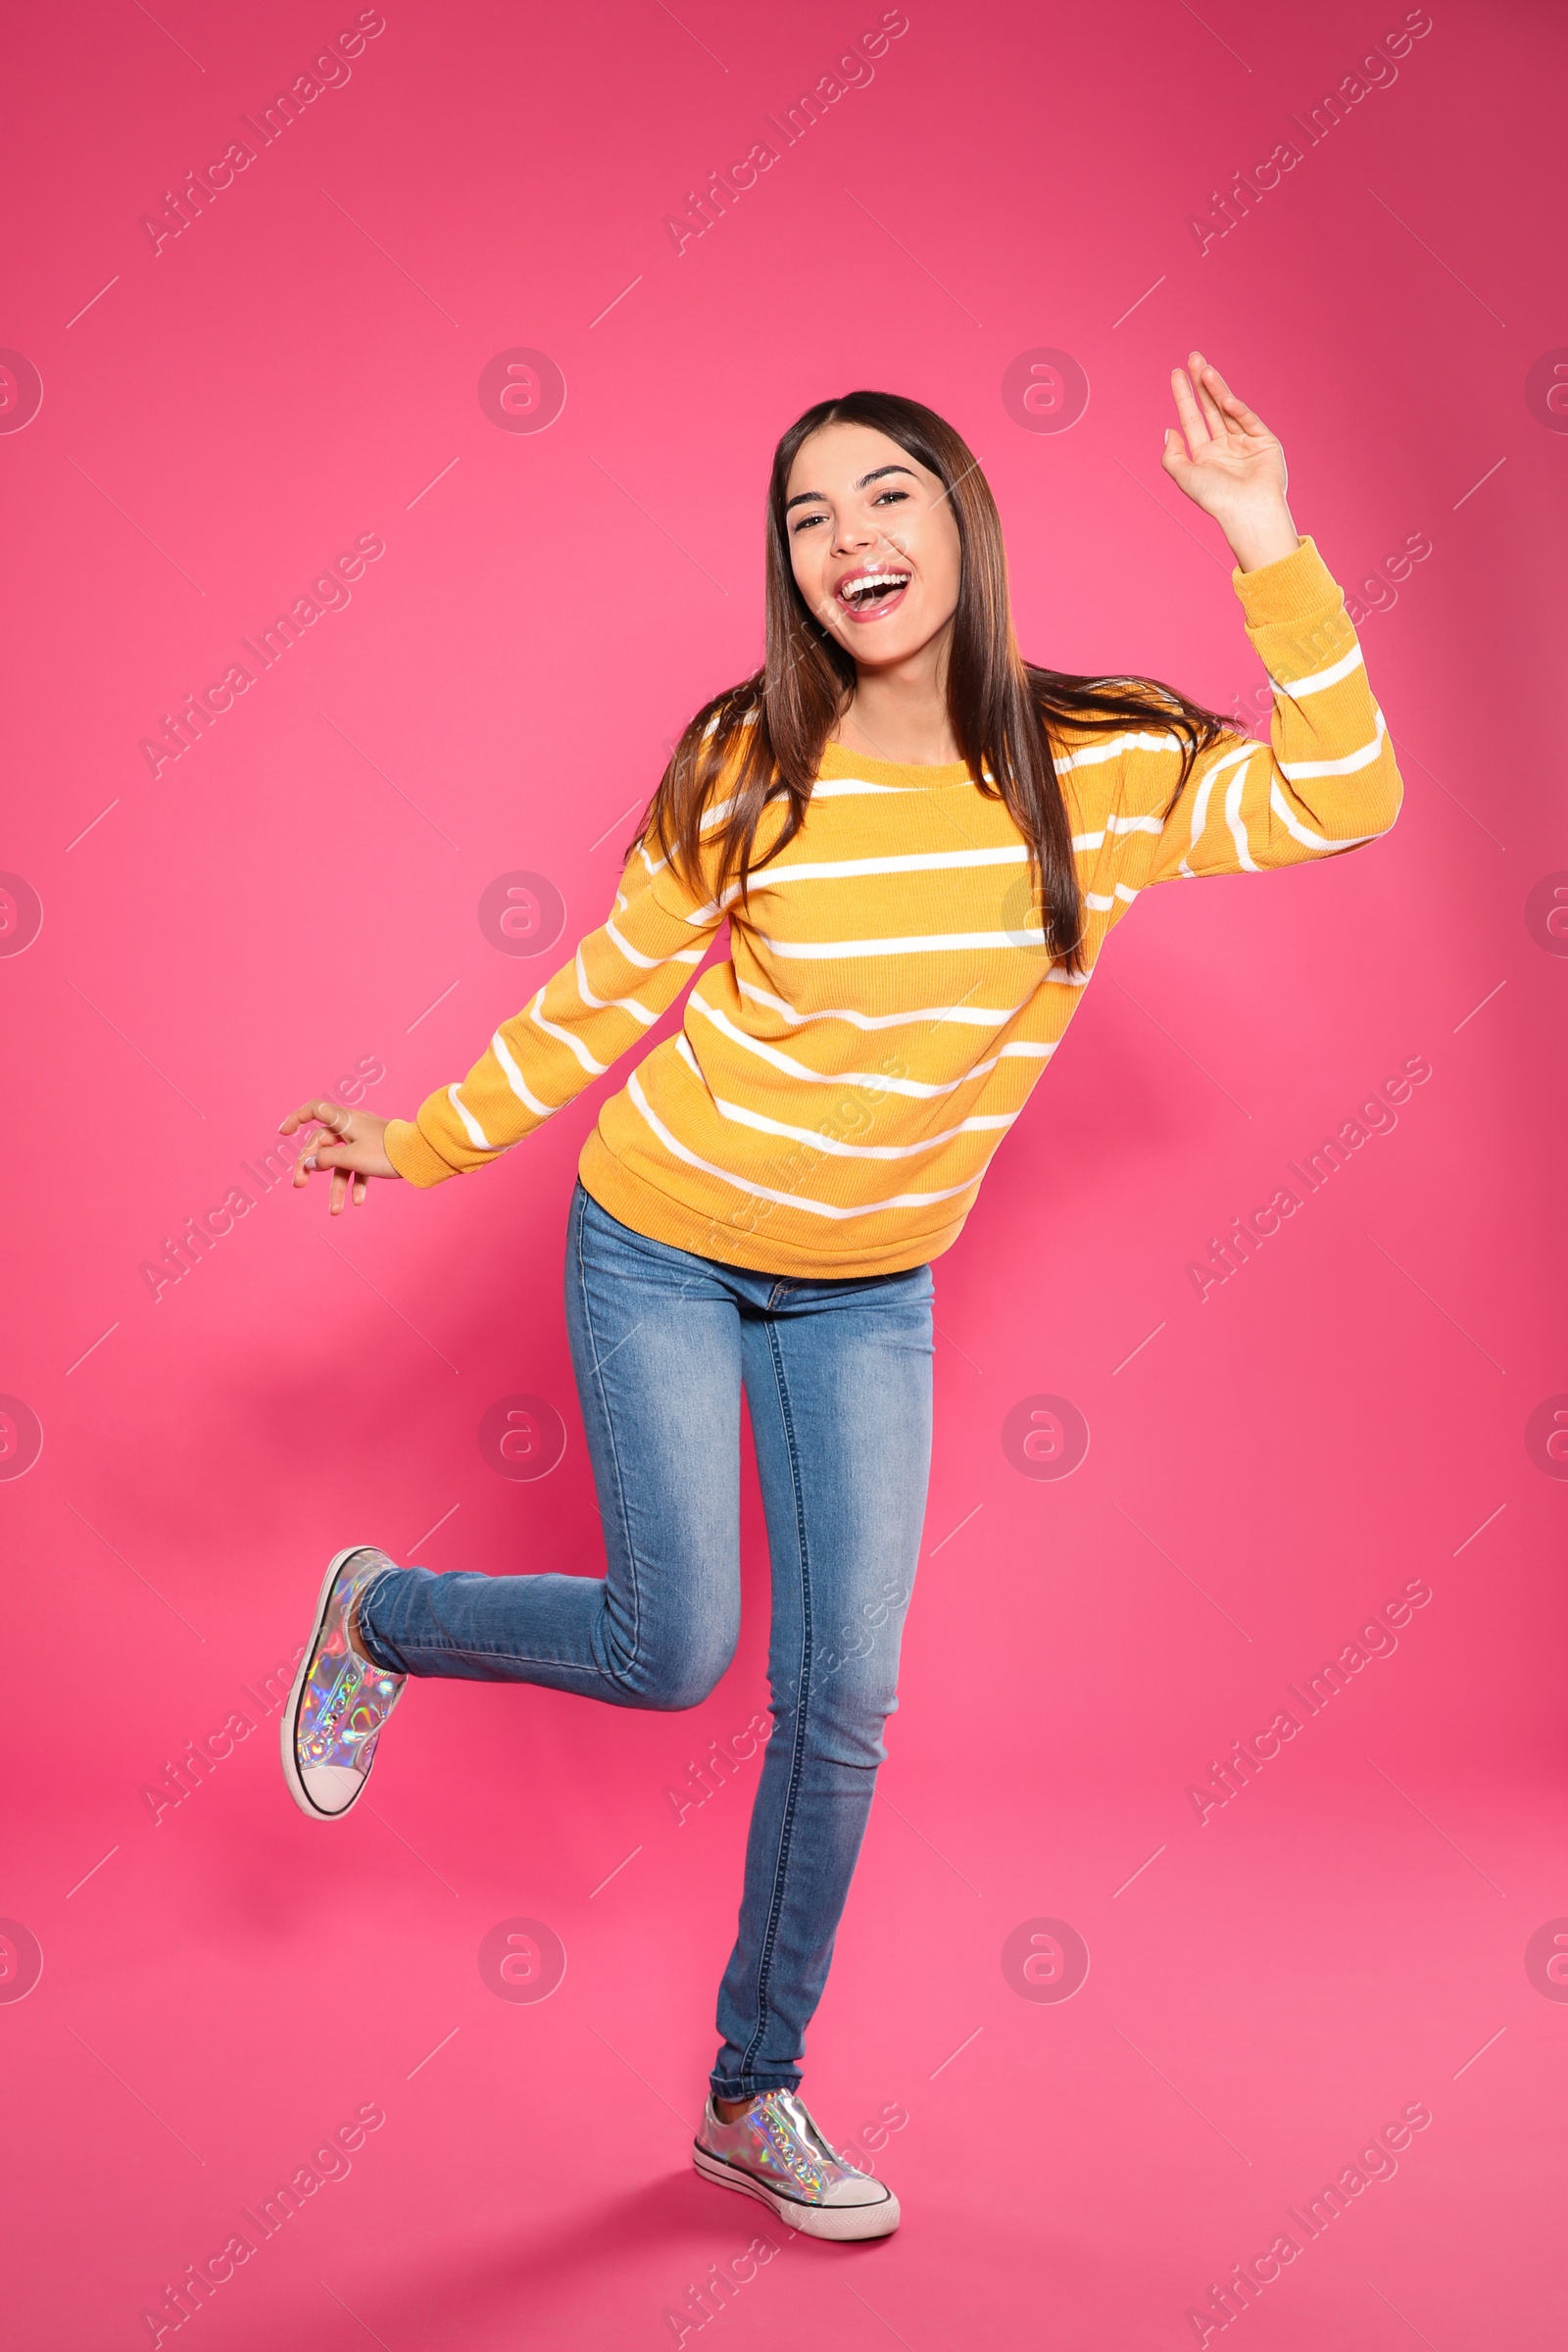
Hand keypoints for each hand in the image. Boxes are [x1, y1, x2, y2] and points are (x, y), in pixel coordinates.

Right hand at [279, 1098, 400, 1213]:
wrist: (421, 1154)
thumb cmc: (386, 1151)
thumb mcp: (351, 1158)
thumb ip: (326, 1159)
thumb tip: (309, 1162)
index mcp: (344, 1120)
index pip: (313, 1110)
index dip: (296, 1118)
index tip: (283, 1133)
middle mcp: (351, 1126)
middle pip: (322, 1145)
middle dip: (310, 1167)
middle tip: (299, 1185)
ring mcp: (363, 1139)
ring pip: (341, 1162)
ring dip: (336, 1186)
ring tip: (335, 1211)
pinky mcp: (374, 1152)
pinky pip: (359, 1167)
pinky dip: (357, 1183)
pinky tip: (359, 1201)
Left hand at [1160, 351, 1298, 571]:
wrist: (1248, 511)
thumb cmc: (1215, 498)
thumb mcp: (1185, 476)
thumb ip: (1172, 456)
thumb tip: (1168, 430)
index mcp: (1205, 457)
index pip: (1192, 419)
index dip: (1184, 397)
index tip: (1176, 373)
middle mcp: (1225, 448)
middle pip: (1210, 408)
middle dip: (1201, 384)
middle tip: (1193, 358)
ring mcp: (1245, 443)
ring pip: (1228, 410)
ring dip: (1216, 389)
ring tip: (1204, 369)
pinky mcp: (1265, 442)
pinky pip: (1248, 421)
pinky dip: (1237, 409)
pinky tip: (1225, 399)